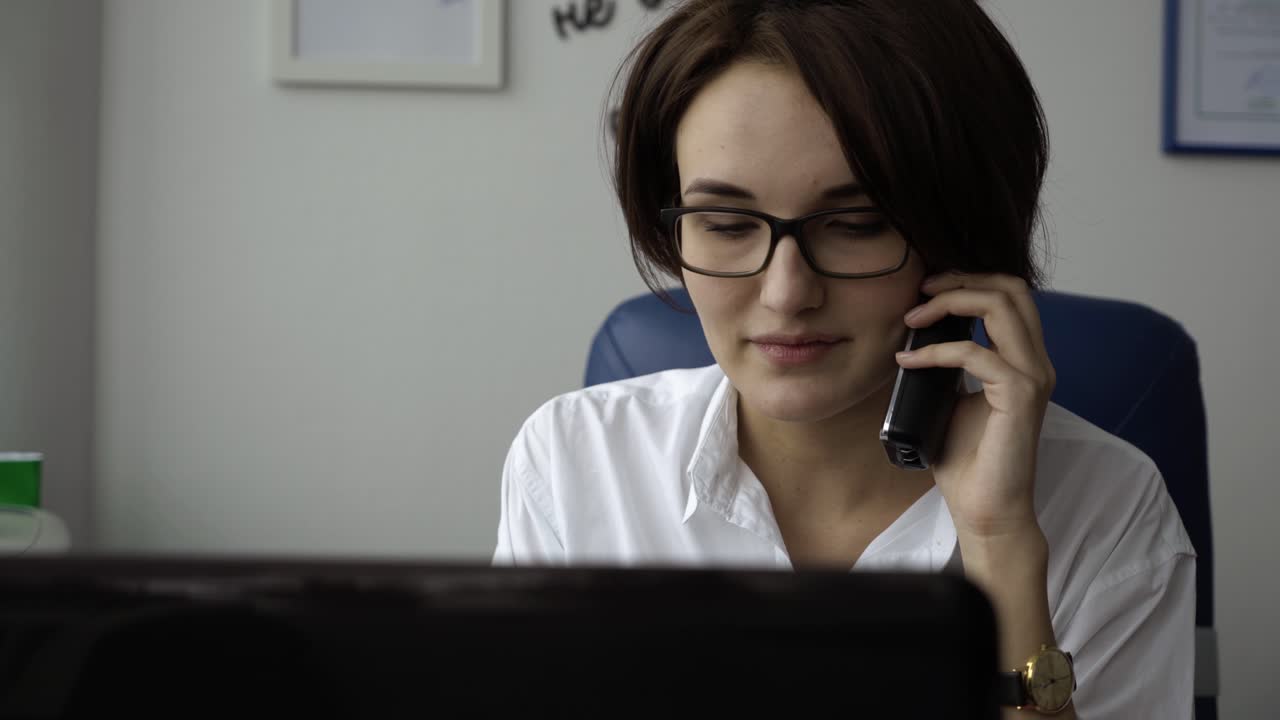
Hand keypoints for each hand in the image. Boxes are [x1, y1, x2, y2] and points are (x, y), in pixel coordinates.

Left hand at [895, 272, 1055, 540]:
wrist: (986, 510)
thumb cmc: (968, 462)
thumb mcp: (951, 401)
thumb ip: (948, 370)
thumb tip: (916, 342)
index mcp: (1023, 360)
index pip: (1009, 296)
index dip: (968, 281)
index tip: (925, 290)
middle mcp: (1035, 363)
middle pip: (1011, 288)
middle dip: (961, 279)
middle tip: (920, 291)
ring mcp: (1033, 377)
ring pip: (1002, 306)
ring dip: (951, 302)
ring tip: (912, 317)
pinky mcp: (1021, 396)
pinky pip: (976, 353)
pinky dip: (936, 351)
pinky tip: (908, 361)